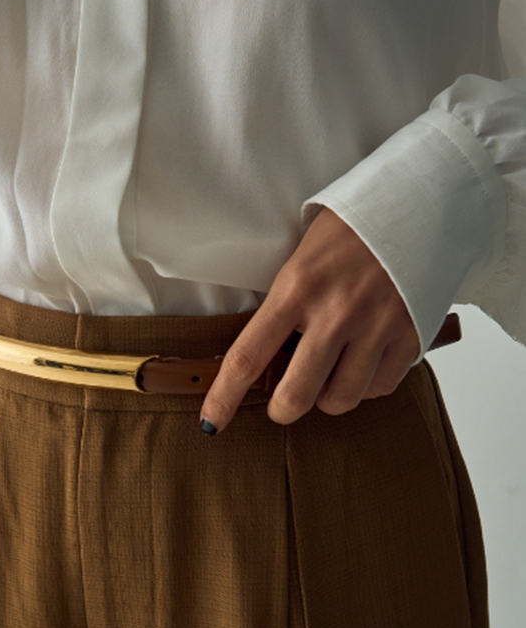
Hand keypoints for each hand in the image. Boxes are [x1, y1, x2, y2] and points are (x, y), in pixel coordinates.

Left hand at [200, 206, 420, 431]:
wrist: (415, 203)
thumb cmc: (350, 229)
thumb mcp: (300, 258)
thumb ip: (282, 306)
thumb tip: (262, 359)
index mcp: (297, 288)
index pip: (248, 357)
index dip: (224, 398)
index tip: (211, 423)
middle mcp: (336, 313)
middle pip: (295, 396)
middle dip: (281, 408)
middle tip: (281, 401)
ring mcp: (376, 327)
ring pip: (339, 399)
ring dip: (326, 398)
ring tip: (327, 374)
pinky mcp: (410, 336)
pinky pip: (379, 388)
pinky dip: (366, 385)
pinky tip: (361, 363)